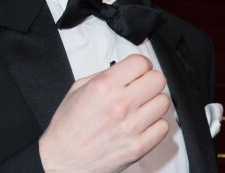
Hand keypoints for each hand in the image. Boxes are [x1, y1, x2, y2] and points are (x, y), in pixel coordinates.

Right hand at [39, 54, 169, 172]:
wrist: (61, 161)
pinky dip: (156, 124)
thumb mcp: (78, 88)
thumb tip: (126, 69)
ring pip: (164, 102)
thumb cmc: (67, 127)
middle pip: (157, 80)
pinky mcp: (138, 148)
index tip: (139, 71)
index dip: (142, 65)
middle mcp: (120, 104)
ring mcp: (131, 127)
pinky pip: (163, 127)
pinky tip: (143, 123)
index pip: (141, 63)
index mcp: (104, 86)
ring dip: (154, 102)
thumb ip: (105, 74)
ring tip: (142, 106)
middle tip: (142, 87)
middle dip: (150, 80)